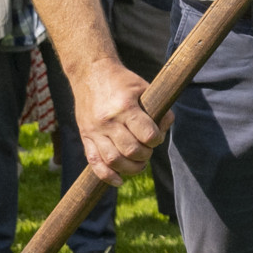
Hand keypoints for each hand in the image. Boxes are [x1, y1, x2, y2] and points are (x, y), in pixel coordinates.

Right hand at [75, 58, 166, 182]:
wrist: (90, 73)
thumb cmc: (122, 80)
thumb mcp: (144, 87)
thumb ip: (158, 108)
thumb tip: (166, 127)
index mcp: (125, 106)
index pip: (146, 134)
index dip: (156, 140)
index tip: (156, 138)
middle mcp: (108, 121)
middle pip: (130, 150)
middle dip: (145, 156)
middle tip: (148, 151)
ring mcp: (94, 130)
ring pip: (113, 160)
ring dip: (130, 168)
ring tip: (139, 164)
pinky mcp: (85, 136)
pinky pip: (94, 162)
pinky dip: (107, 175)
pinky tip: (119, 180)